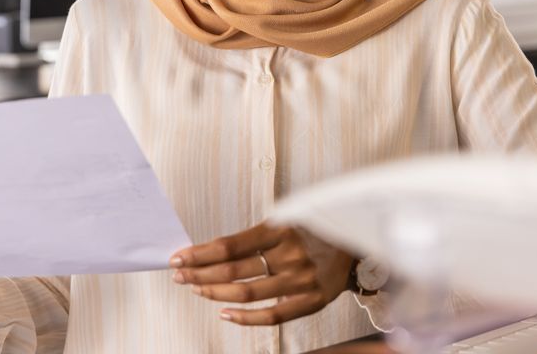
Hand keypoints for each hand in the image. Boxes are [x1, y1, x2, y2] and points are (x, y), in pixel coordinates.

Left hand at [170, 223, 354, 325]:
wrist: (357, 241)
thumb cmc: (313, 228)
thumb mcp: (286, 219)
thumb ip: (255, 235)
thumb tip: (210, 250)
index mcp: (281, 229)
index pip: (230, 245)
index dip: (200, 253)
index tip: (179, 257)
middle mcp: (291, 255)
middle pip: (233, 270)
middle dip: (199, 274)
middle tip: (179, 275)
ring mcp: (302, 280)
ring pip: (247, 293)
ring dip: (215, 293)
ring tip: (196, 289)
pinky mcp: (314, 301)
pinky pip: (273, 316)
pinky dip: (245, 318)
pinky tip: (224, 313)